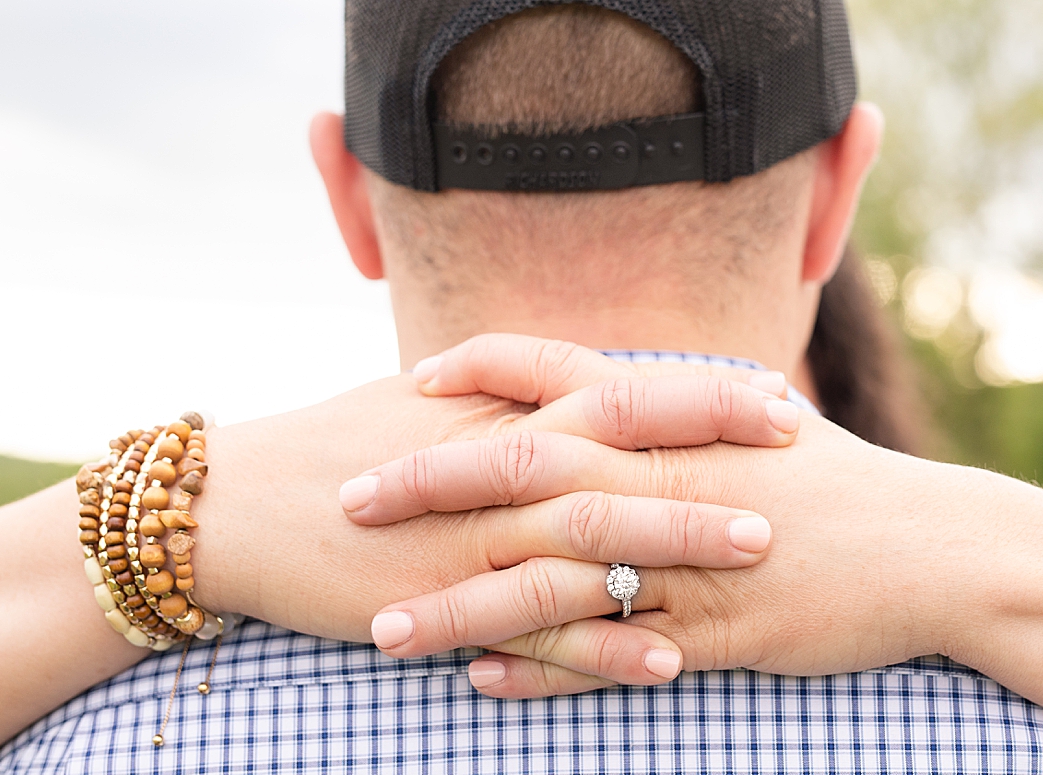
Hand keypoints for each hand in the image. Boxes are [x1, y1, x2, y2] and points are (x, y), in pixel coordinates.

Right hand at [192, 359, 791, 677]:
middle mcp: (497, 461)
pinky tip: (669, 661)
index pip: (621, 387)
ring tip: (760, 548)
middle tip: (799, 455)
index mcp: (501, 408)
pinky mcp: (446, 599)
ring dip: (680, 542)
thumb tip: (589, 381)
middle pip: (624, 446)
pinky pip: (539, 630)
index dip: (699, 392)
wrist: (243, 506)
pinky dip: (604, 647)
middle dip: (713, 450)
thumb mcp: (432, 404)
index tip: (773, 396)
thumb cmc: (343, 446)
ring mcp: (474, 532)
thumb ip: (515, 394)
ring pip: (595, 535)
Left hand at [348, 338, 948, 697]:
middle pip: (526, 469)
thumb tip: (614, 378)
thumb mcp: (755, 415)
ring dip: (458, 603)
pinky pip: (604, 656)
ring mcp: (682, 556)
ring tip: (379, 628)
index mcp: (675, 411)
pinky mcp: (706, 632)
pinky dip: (537, 670)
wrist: (928, 549)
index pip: (558, 373)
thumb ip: (675, 398)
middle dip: (428, 486)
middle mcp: (666, 473)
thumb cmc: (837, 478)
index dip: (479, 371)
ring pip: (547, 577)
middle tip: (349, 499)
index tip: (409, 380)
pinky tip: (475, 683)